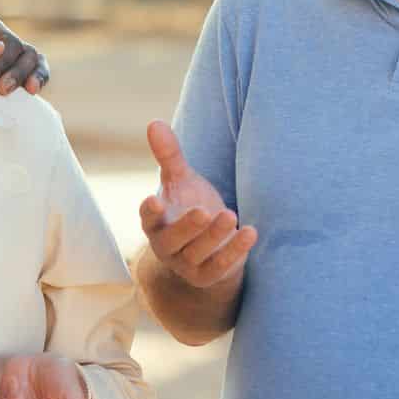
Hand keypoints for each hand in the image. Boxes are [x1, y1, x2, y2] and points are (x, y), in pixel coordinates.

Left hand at [0, 15, 49, 95]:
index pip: (10, 44)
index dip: (4, 63)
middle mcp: (6, 40)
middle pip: (27, 52)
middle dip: (18, 72)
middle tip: (2, 90)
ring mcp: (13, 57)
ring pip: (37, 61)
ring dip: (35, 76)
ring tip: (30, 91)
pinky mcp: (15, 73)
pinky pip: (36, 73)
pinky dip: (39, 80)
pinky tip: (32, 92)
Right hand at [138, 121, 256, 290]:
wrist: (208, 246)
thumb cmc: (189, 205)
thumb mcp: (181, 180)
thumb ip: (169, 155)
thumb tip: (154, 122)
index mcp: (156, 223)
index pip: (147, 220)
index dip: (149, 212)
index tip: (153, 200)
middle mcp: (167, 247)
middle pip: (172, 240)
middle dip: (188, 227)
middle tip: (204, 211)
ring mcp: (187, 264)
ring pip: (198, 254)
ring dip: (215, 237)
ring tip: (230, 215)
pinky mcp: (209, 276)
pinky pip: (221, 267)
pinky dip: (235, 251)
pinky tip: (251, 232)